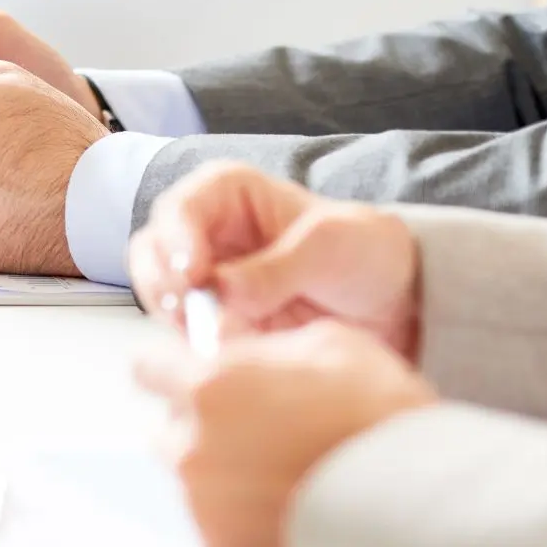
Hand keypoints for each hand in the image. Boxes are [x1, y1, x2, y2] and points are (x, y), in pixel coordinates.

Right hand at [128, 163, 422, 358]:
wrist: (394, 305)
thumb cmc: (366, 254)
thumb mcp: (332, 248)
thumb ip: (275, 268)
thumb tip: (221, 292)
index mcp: (227, 193)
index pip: (180, 208)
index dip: (176, 240)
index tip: (192, 277)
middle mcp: (204, 232)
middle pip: (152, 250)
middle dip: (162, 282)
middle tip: (186, 313)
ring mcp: (203, 279)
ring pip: (158, 294)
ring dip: (174, 317)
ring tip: (210, 337)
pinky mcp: (211, 321)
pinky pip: (181, 333)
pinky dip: (193, 344)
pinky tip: (222, 353)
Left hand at [133, 321, 437, 546]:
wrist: (413, 503)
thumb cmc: (379, 417)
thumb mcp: (331, 344)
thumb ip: (264, 341)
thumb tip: (228, 338)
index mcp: (210, 386)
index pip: (149, 368)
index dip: (174, 369)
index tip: (191, 375)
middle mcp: (192, 446)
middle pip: (171, 428)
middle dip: (203, 425)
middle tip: (260, 430)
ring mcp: (203, 504)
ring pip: (193, 479)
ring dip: (222, 472)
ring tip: (283, 473)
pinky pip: (219, 526)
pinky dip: (244, 519)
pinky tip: (289, 508)